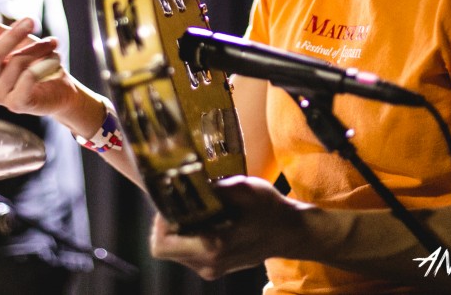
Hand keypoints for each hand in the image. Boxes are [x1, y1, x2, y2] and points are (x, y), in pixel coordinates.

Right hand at [0, 9, 78, 116]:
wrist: (62, 87)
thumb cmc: (36, 62)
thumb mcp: (15, 41)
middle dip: (13, 35)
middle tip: (32, 20)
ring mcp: (0, 96)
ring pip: (15, 64)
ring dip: (38, 49)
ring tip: (51, 47)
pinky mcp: (17, 104)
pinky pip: (28, 77)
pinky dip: (44, 64)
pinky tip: (54, 62)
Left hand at [150, 176, 304, 279]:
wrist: (291, 233)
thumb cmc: (269, 209)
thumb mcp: (242, 188)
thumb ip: (211, 188)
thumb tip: (184, 181)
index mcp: (212, 246)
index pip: (161, 244)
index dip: (160, 222)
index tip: (173, 203)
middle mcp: (208, 263)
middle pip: (165, 247)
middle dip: (167, 223)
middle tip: (181, 203)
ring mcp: (211, 269)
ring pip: (176, 250)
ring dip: (179, 229)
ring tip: (197, 209)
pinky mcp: (215, 268)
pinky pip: (188, 252)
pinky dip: (190, 235)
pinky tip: (206, 219)